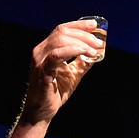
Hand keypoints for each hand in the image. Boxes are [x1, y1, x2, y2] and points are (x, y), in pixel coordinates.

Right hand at [7, 19, 103, 137]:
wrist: (42, 112)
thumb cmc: (55, 93)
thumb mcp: (73, 74)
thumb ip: (83, 63)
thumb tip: (97, 53)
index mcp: (46, 50)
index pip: (61, 29)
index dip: (78, 25)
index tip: (94, 25)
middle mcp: (40, 51)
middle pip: (62, 32)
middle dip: (83, 34)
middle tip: (98, 42)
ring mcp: (39, 60)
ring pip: (60, 40)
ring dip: (81, 42)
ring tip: (95, 49)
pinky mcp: (42, 71)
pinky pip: (57, 55)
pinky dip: (73, 51)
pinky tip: (85, 53)